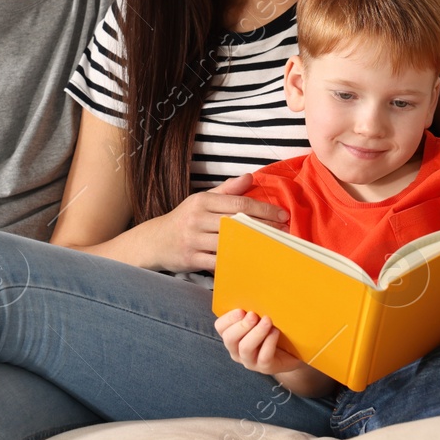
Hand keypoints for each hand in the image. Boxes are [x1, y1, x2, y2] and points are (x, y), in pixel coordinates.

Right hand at [148, 172, 289, 273]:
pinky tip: (252, 263)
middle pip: (237, 222)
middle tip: (284, 232)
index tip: (282, 215)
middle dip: (263, 227)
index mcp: (202, 201)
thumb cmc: (184, 219)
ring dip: (253, 245)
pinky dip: (236, 262)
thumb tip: (250, 177)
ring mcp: (193, 239)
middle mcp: (197, 218)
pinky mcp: (191, 258)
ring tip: (273, 247)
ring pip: (230, 243)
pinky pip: (218, 262)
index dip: (263, 209)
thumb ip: (227, 190)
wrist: (155, 241)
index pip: (239, 203)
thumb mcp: (202, 200)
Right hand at [215, 309, 304, 375]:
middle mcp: (237, 350)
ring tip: (267, 321)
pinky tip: (275, 332)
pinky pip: (263, 357)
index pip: (220, 327)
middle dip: (241, 325)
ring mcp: (250, 361)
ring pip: (245, 348)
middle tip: (253, 315)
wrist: (292, 351)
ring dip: (256, 333)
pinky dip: (269, 343)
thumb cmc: (272, 330)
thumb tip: (253, 288)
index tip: (241, 310)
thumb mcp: (261, 318)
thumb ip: (254, 308)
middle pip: (229, 339)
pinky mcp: (265, 368)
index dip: (228, 318)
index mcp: (232, 336)